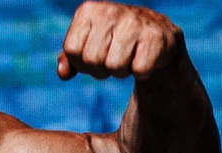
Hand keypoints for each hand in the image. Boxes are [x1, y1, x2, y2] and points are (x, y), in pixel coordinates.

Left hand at [57, 1, 184, 80]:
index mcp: (88, 10)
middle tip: (114, 60)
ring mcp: (134, 23)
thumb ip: (71, 58)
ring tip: (130, 59)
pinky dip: (143, 73)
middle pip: (92, 61)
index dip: (82, 64)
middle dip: (102, 70)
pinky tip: (146, 59)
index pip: (71, 50)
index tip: (96, 57)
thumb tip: (63, 73)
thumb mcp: (90, 43)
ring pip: (115, 67)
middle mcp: (110, 12)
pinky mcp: (156, 38)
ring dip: (123, 72)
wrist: (158, 34)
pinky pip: (139, 70)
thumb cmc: (117, 41)